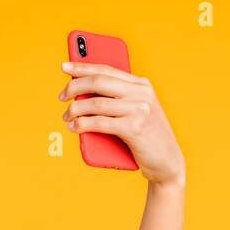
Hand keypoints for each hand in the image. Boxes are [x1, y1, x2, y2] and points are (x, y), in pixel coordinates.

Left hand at [58, 60, 184, 187]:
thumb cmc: (146, 138)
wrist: (168, 163)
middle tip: (62, 97)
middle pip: (99, 82)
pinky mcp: (134, 128)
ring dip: (75, 109)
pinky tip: (74, 127)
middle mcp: (141, 93)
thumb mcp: (136, 112)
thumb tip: (83, 94)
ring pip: (96, 104)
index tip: (65, 67)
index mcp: (141, 84)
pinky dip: (83, 124)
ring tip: (66, 117)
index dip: (83, 67)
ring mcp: (139, 110)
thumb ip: (119, 100)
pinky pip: (100, 123)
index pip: (107, 69)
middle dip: (75, 87)